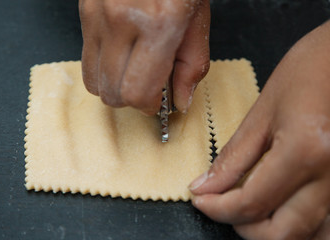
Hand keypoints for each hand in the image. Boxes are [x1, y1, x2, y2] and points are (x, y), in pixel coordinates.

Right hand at [79, 0, 209, 114]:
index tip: (158, 101)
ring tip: (133, 71)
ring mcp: (97, 16)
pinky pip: (86, 60)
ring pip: (93, 81)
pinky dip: (103, 68)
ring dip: (114, 86)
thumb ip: (191, 67)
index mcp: (158, 26)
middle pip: (111, 93)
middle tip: (148, 86)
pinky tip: (121, 55)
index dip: (148, 105)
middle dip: (131, 100)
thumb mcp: (198, 21)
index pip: (136, 93)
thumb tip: (179, 102)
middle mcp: (121, 21)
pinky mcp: (85, 12)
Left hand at [190, 21, 329, 239]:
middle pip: (282, 233)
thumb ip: (234, 156)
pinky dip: (298, 225)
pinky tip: (280, 207)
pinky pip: (326, 223)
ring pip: (309, 236)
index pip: (252, 202)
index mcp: (305, 151)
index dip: (217, 208)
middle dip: (243, 226)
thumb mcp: (264, 111)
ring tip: (249, 207)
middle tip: (222, 205)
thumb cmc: (310, 69)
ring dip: (271, 230)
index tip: (200, 199)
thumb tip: (206, 186)